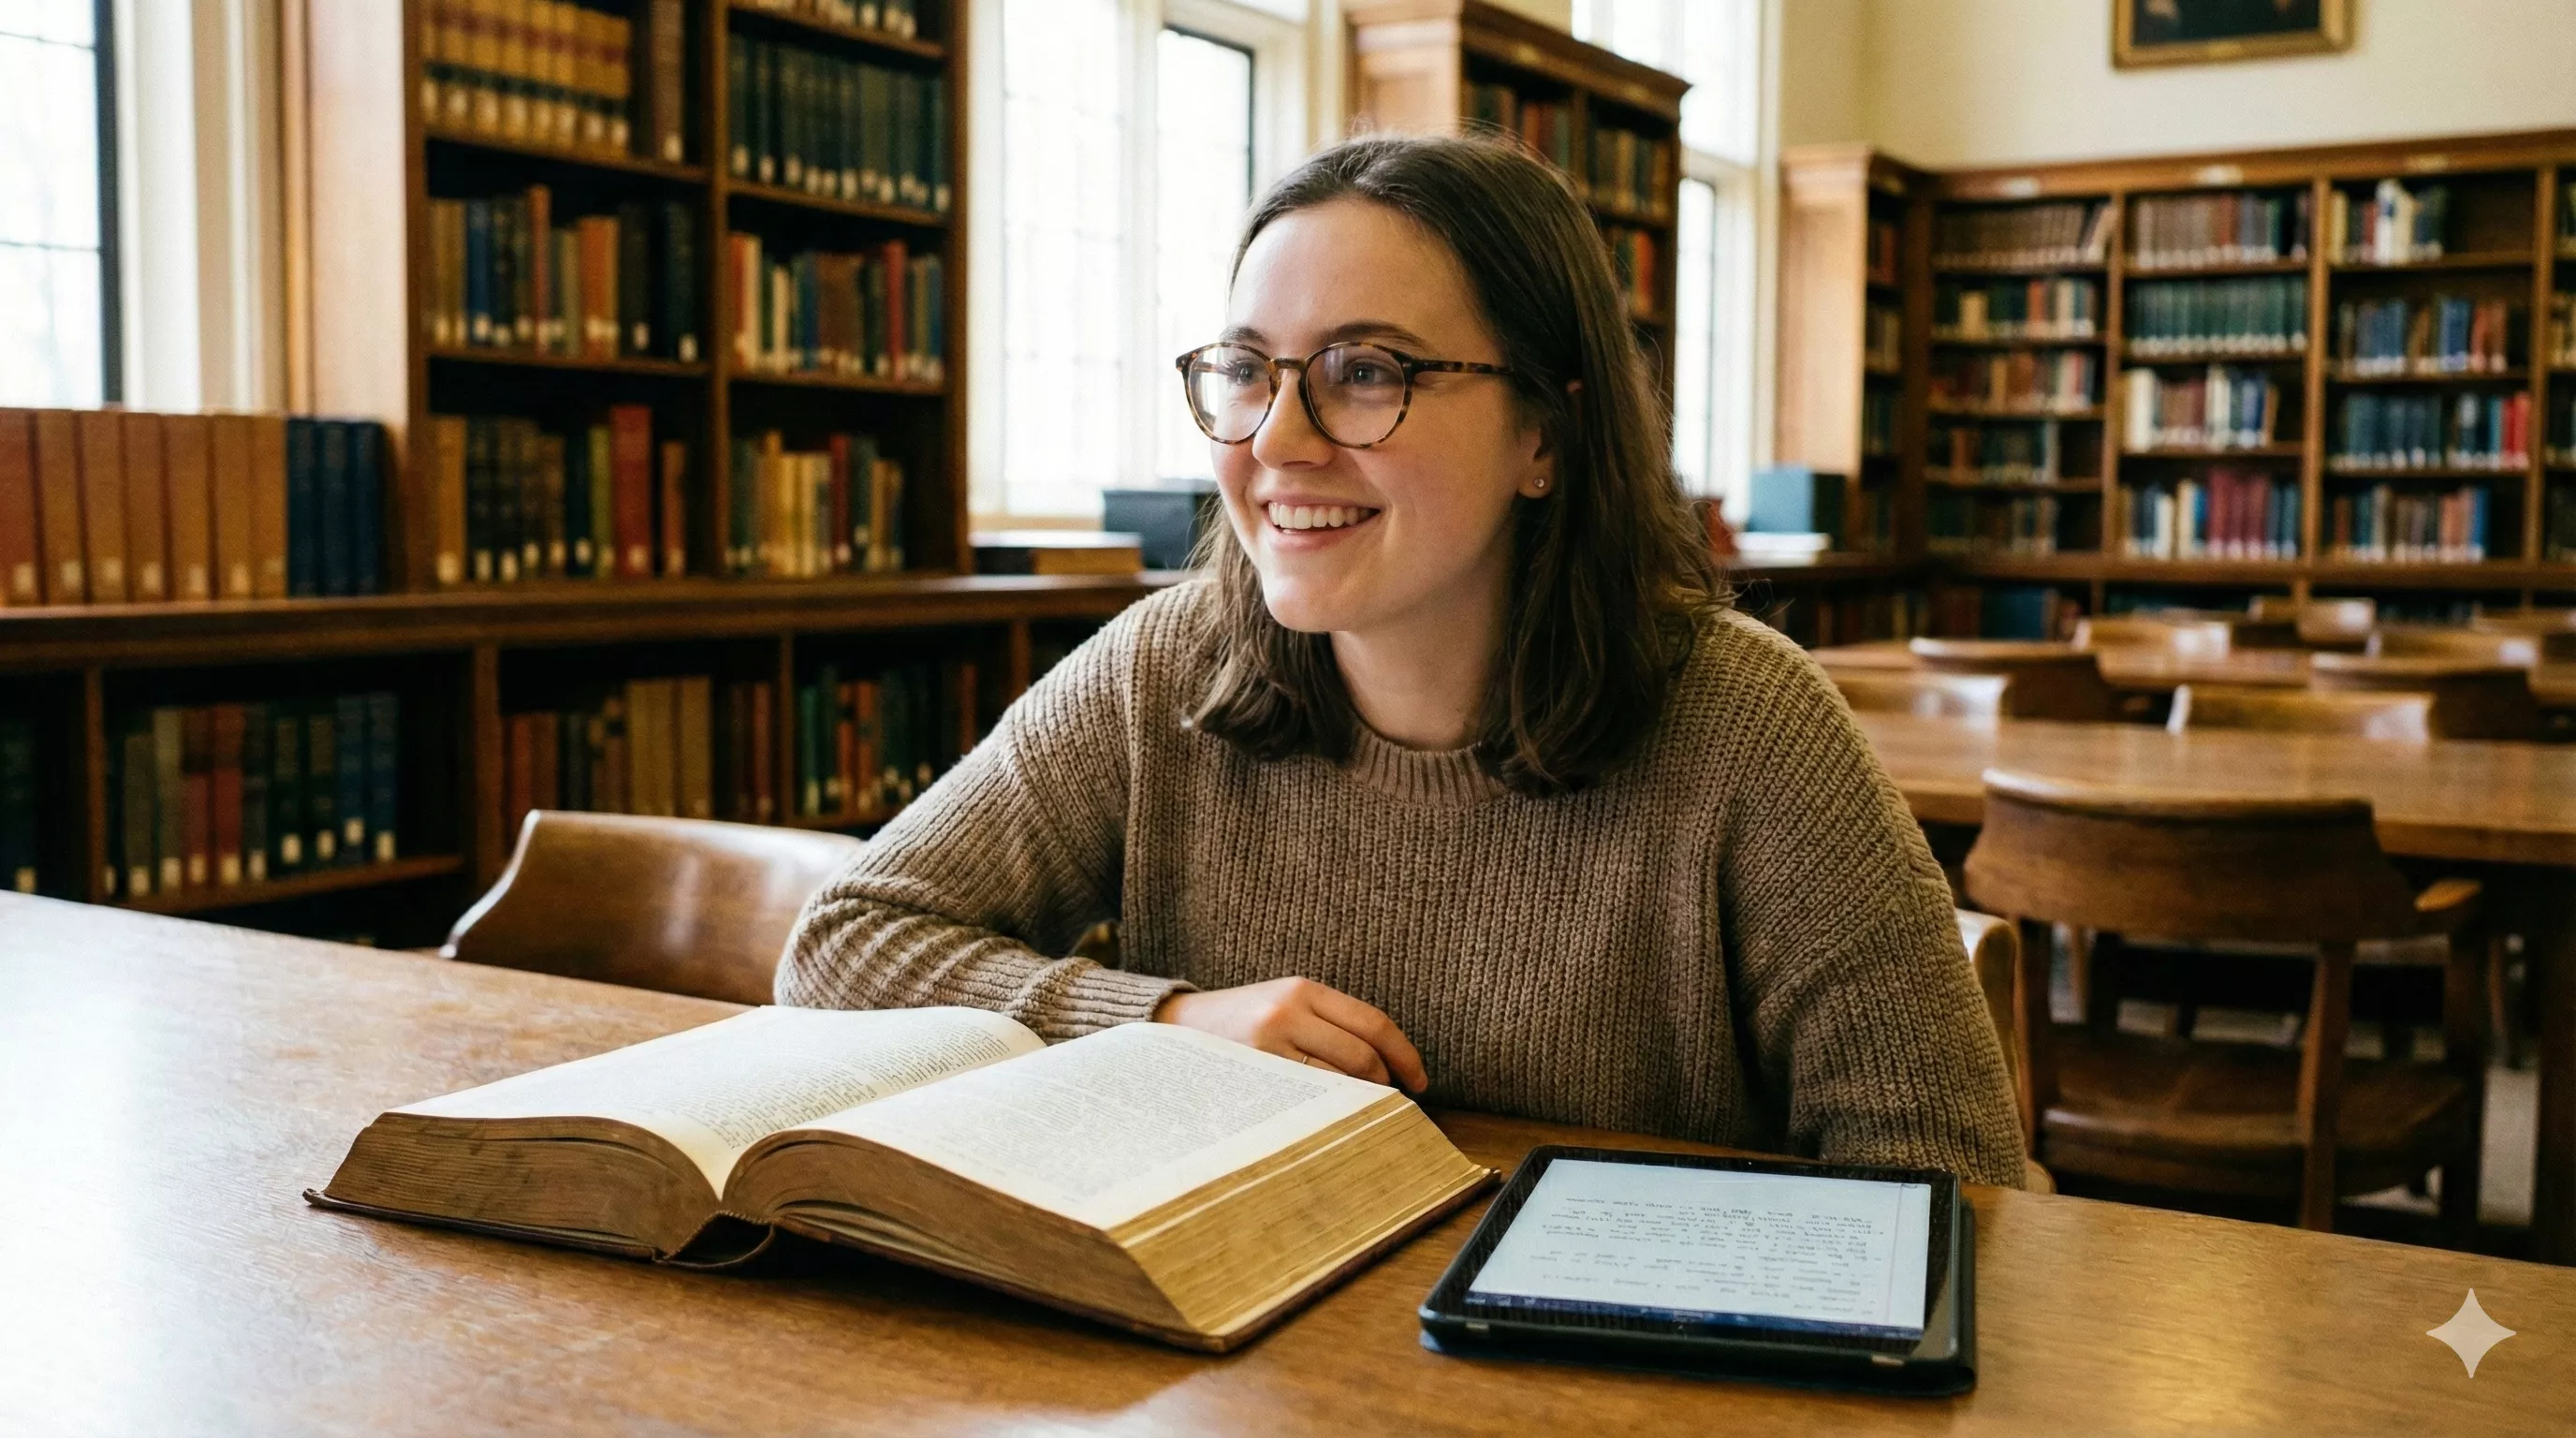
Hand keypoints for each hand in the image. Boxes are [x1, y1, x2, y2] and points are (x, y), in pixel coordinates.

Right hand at [1153, 977, 1428, 1091]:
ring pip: (1337, 1082)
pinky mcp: (1251, 1074)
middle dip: (1384, 1084)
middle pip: (1362, 1057)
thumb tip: (1385, 1067)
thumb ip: (1330, 1024)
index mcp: (1302, 989)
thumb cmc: (1239, 1022)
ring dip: (1358, 1102)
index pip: (1373, 1023)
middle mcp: (1287, 1011)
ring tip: (1359, 1112)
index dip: (1405, 1056)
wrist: (1172, 1028)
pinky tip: (1327, 1117)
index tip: (1420, 1081)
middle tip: (1390, 1102)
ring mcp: (1267, 1045)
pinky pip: (1305, 1099)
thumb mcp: (1283, 1004)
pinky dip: (1326, 1111)